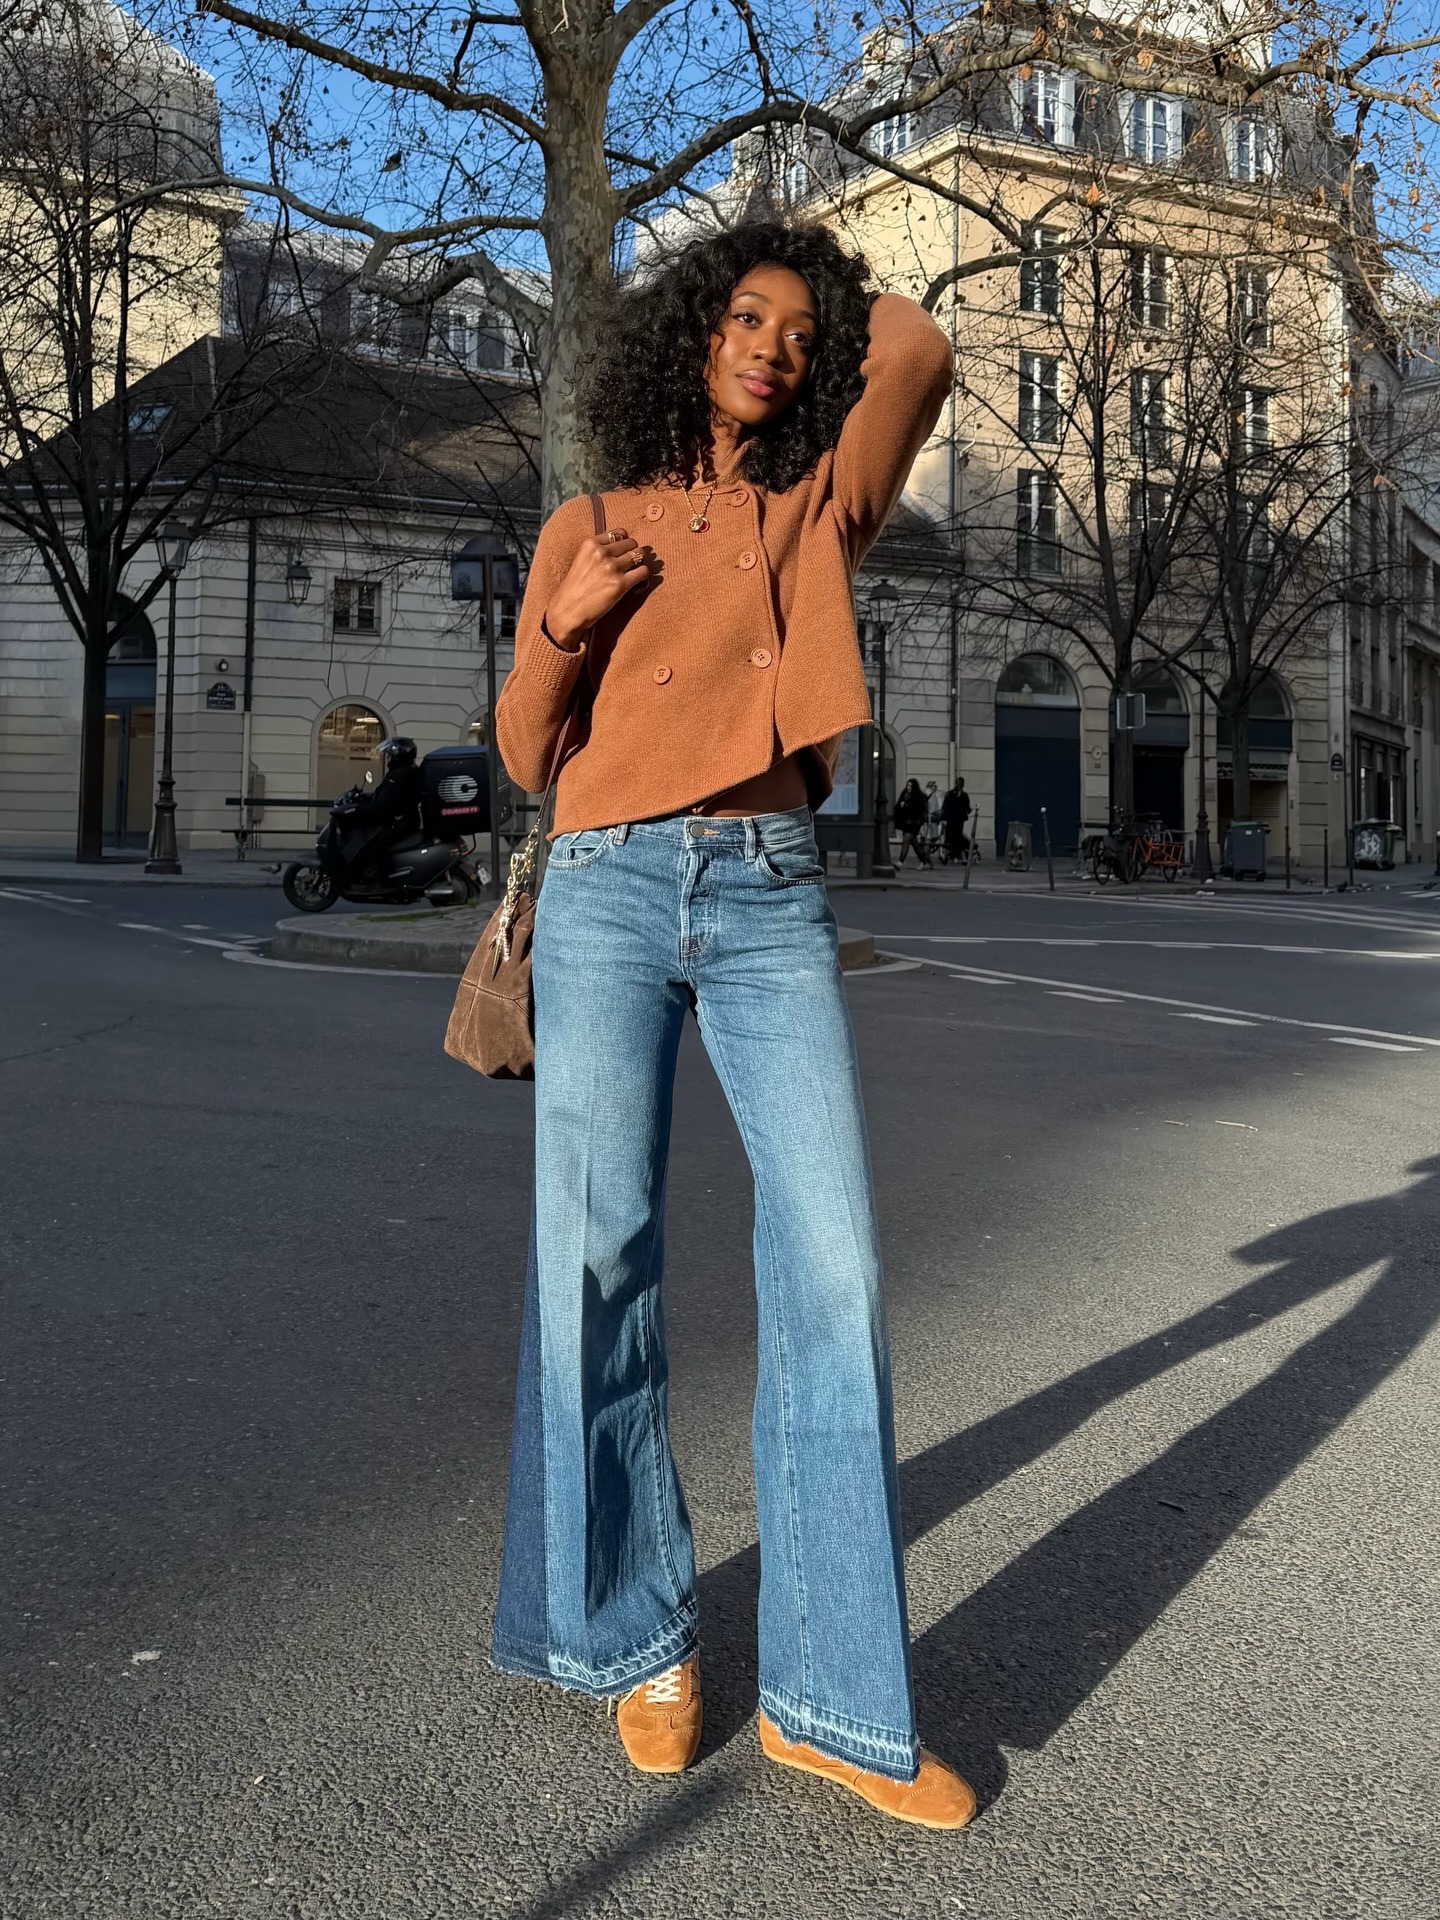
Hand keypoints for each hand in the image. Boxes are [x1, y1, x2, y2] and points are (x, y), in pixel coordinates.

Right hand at [544, 529, 652, 646]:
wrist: (567, 610)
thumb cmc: (574, 588)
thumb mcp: (581, 560)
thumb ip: (598, 551)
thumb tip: (622, 546)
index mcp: (590, 544)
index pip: (619, 533)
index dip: (624, 542)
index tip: (623, 551)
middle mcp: (601, 553)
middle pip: (631, 543)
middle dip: (633, 552)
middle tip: (629, 564)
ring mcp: (612, 568)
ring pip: (639, 555)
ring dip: (639, 563)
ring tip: (633, 572)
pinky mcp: (620, 584)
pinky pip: (643, 572)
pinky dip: (643, 576)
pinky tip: (637, 582)